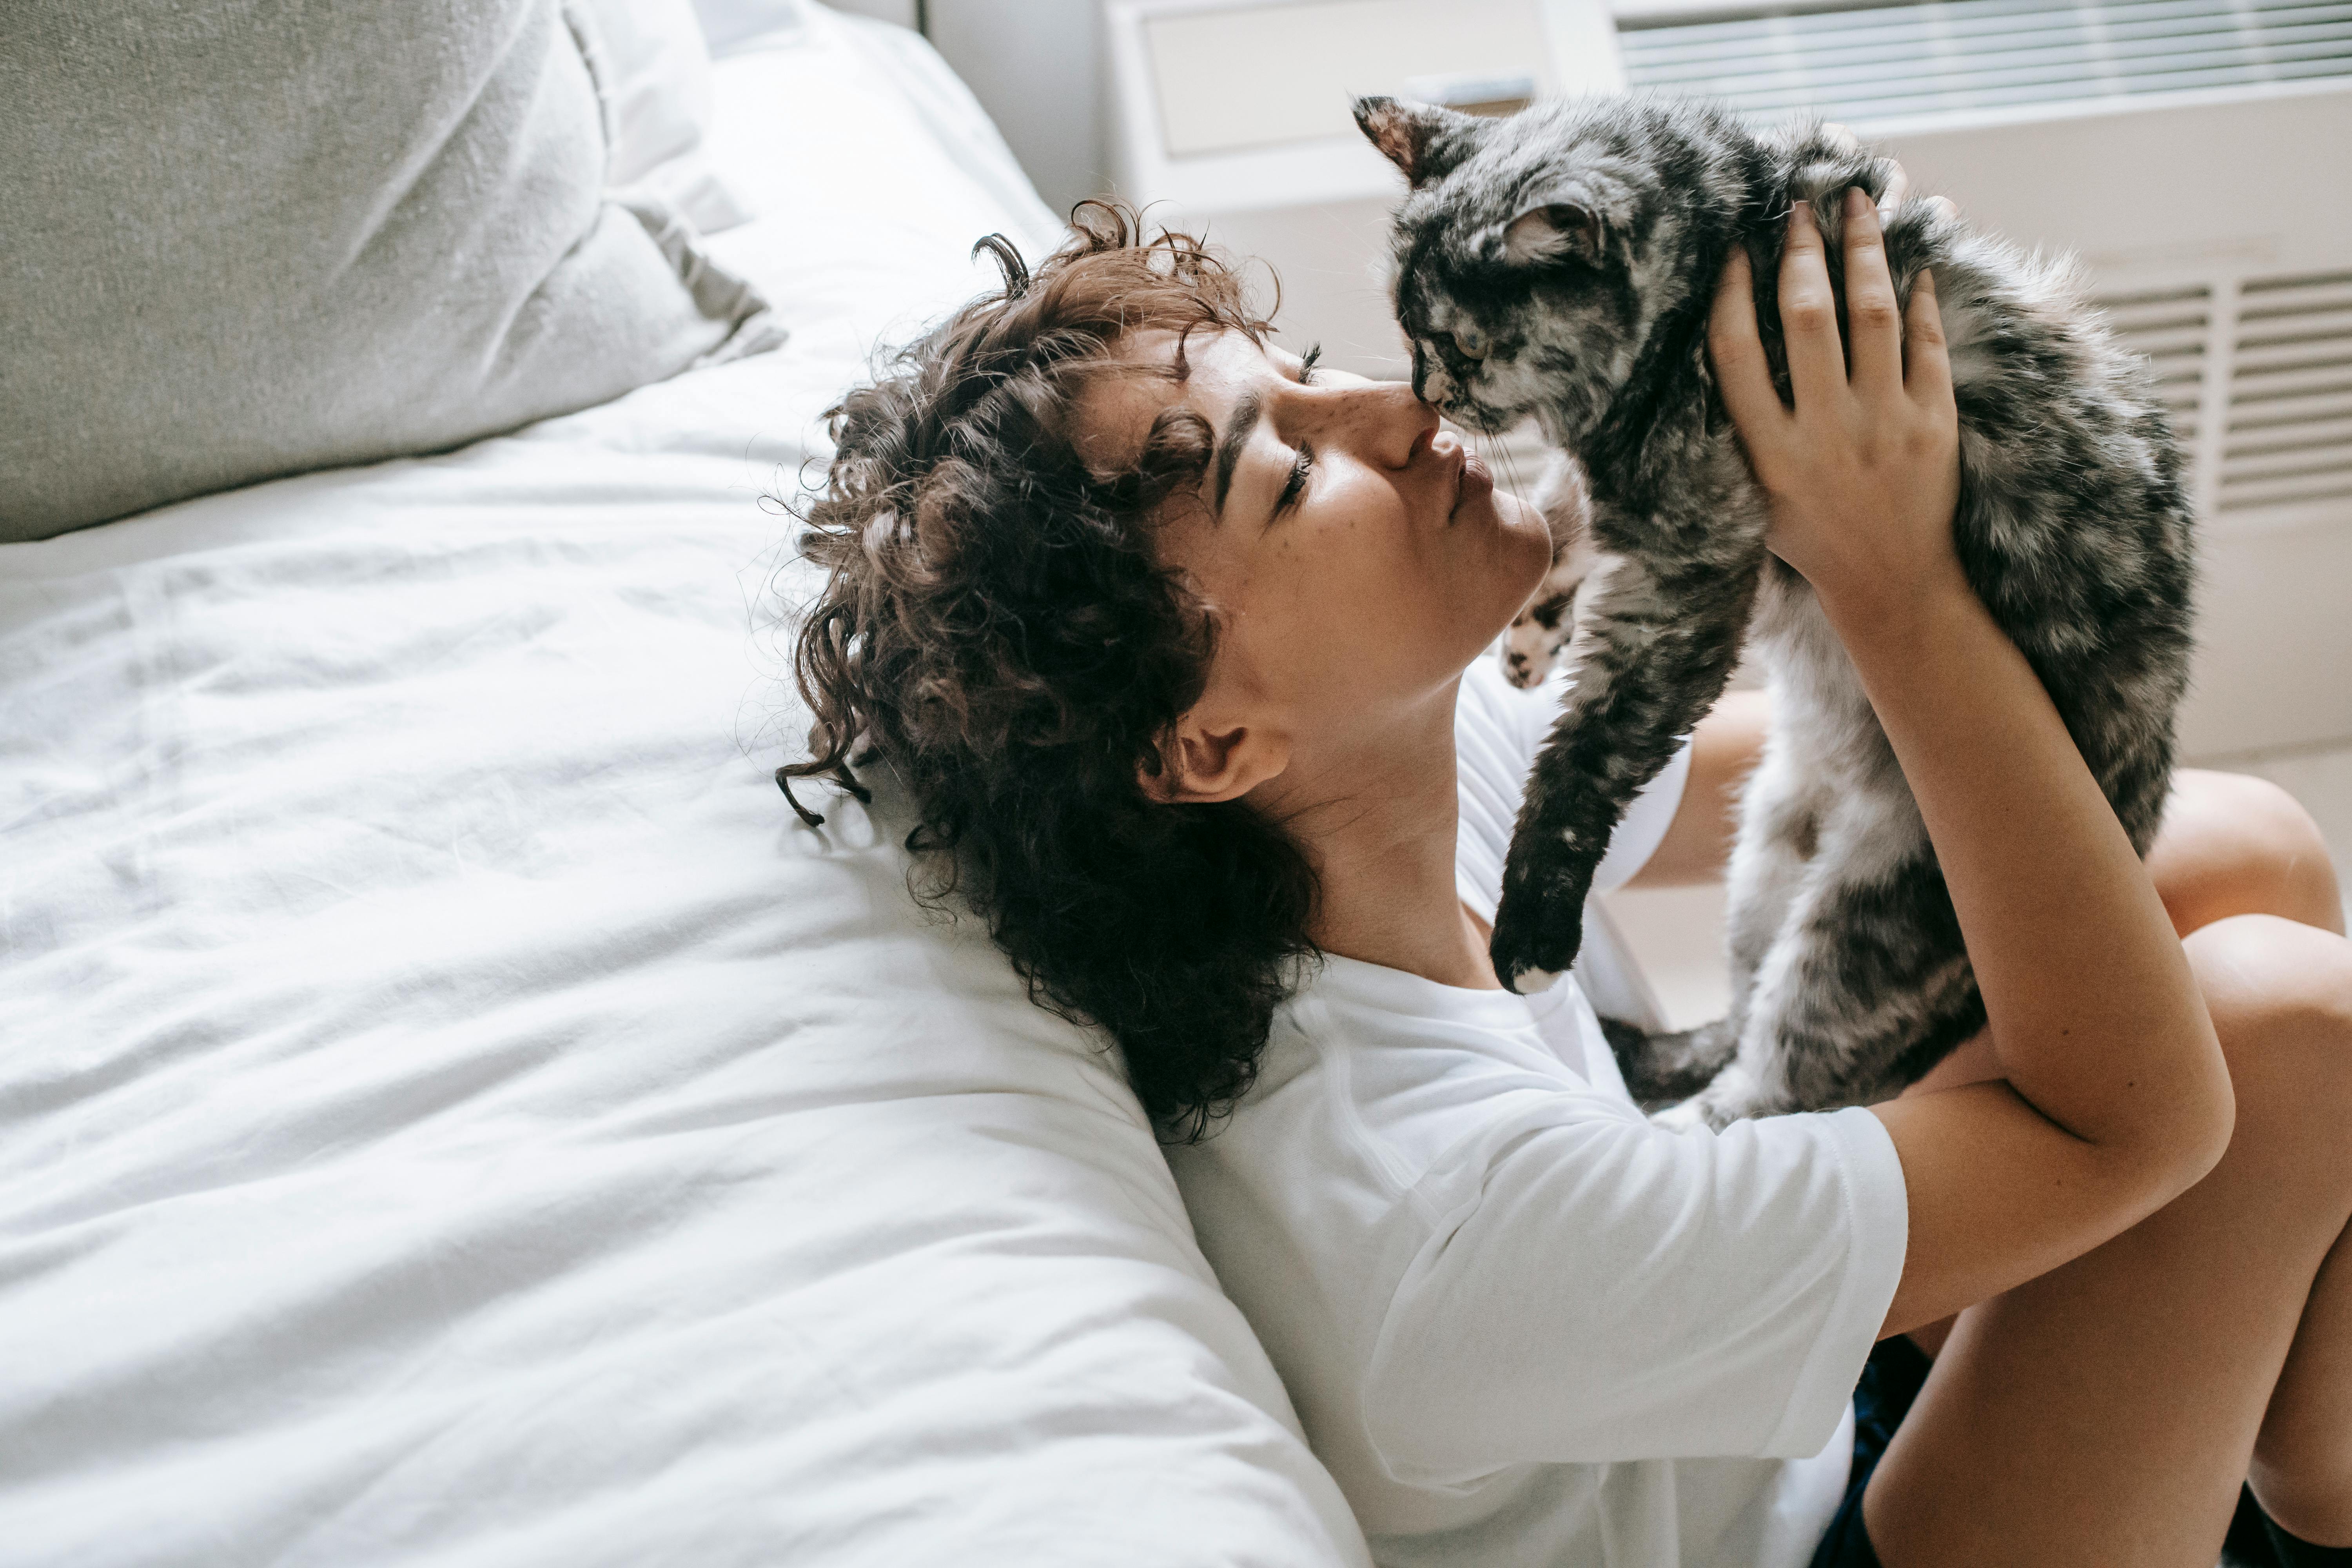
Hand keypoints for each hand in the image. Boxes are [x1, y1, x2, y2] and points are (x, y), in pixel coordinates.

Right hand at [1707, 184, 1963, 631]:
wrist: (1892, 584)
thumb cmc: (1813, 536)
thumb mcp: (1756, 494)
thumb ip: (1744, 429)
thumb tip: (1730, 340)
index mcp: (1769, 454)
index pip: (1736, 352)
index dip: (1732, 291)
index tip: (1735, 247)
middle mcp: (1825, 434)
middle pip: (1805, 317)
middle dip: (1801, 251)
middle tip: (1799, 207)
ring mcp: (1885, 425)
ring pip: (1872, 314)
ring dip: (1864, 250)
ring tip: (1860, 205)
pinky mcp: (1935, 424)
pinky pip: (1927, 344)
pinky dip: (1920, 298)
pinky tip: (1914, 265)